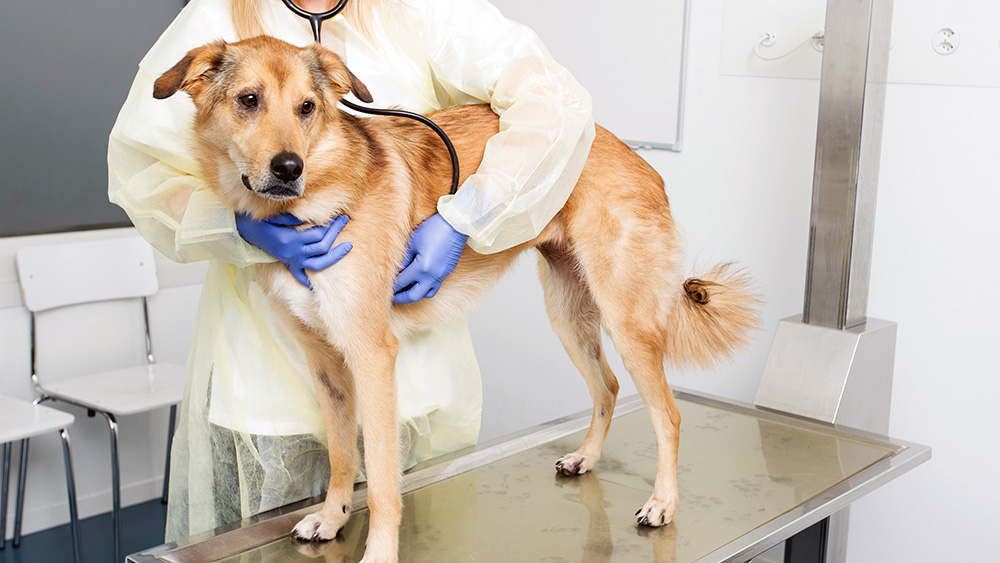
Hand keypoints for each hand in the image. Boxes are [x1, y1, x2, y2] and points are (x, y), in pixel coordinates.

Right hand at [235, 212, 351, 289]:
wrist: (245, 231)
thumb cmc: (261, 220)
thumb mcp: (274, 216)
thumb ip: (292, 216)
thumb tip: (311, 215)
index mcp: (290, 239)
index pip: (317, 233)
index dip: (331, 224)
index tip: (341, 215)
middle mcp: (293, 252)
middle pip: (322, 246)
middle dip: (335, 232)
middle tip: (345, 220)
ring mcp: (292, 260)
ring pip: (318, 264)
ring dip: (334, 256)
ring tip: (348, 246)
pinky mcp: (289, 263)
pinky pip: (301, 276)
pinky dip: (310, 281)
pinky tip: (322, 282)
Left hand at [393, 213, 467, 303]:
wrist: (456, 224)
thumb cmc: (433, 229)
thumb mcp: (414, 243)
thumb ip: (404, 259)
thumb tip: (396, 271)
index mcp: (422, 268)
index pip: (401, 282)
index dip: (391, 286)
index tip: (384, 287)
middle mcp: (432, 275)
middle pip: (414, 296)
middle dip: (401, 298)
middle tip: (392, 297)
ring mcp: (441, 275)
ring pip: (427, 294)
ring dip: (415, 294)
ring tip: (405, 291)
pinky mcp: (447, 272)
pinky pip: (434, 286)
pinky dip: (425, 287)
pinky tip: (419, 282)